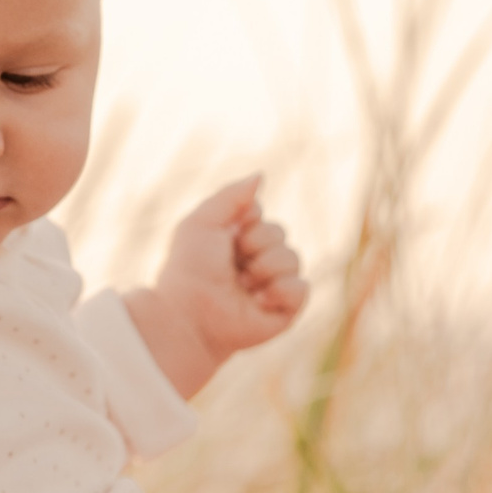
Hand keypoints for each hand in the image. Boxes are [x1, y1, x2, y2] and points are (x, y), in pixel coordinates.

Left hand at [124, 175, 308, 399]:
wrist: (190, 316)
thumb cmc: (190, 271)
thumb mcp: (202, 222)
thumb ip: (231, 195)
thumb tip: (261, 175)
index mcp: (237, 240)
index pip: (261, 215)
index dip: (246, 222)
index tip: (225, 237)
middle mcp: (256, 260)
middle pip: (279, 232)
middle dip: (255, 244)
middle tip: (232, 265)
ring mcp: (273, 285)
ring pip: (293, 257)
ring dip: (264, 269)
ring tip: (243, 286)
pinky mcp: (285, 310)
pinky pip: (302, 287)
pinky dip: (279, 291)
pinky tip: (258, 302)